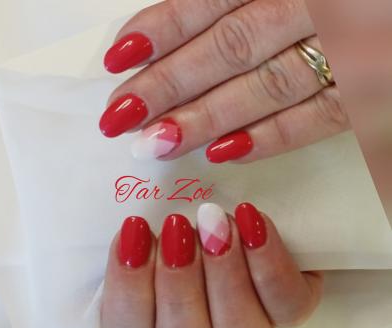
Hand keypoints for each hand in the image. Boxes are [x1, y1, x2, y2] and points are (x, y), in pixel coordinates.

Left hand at [99, 0, 349, 162]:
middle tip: (122, 118)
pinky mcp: (375, 92)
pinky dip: (272, 137)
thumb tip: (183, 25)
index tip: (118, 60)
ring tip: (159, 144)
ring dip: (207, 120)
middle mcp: (323, 3)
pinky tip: (226, 154)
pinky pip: (320, 118)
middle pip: (229, 48)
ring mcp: (353, 50)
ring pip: (267, 87)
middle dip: (169, 85)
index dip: (161, 29)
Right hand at [101, 203, 322, 327]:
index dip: (128, 286)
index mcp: (154, 316)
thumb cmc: (186, 205)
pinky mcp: (289, 305)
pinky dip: (269, 266)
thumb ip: (134, 221)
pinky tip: (252, 221)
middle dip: (178, 288)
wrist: (244, 200)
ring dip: (225, 280)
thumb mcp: (153, 204)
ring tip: (217, 223)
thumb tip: (124, 213)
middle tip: (177, 226)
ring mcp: (248, 326)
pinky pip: (287, 306)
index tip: (135, 228)